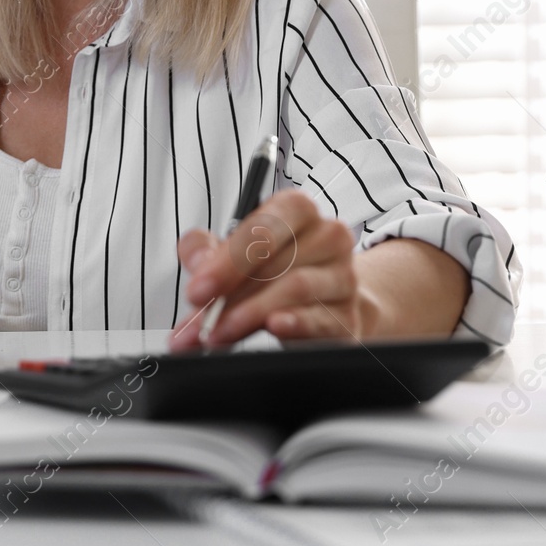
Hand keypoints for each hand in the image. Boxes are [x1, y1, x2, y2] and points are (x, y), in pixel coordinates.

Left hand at [168, 189, 377, 351]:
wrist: (324, 304)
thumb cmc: (275, 271)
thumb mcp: (233, 253)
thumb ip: (204, 250)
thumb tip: (196, 262)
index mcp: (297, 211)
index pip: (265, 226)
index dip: (228, 260)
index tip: (199, 289)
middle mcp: (327, 237)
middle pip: (275, 262)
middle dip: (230, 296)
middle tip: (201, 321)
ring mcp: (342, 276)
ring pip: (296, 289)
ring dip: (250, 315)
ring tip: (219, 334)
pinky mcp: (349, 315)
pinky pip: (321, 318)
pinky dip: (294, 324)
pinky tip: (273, 328)